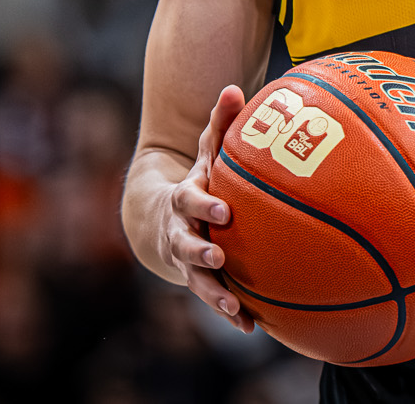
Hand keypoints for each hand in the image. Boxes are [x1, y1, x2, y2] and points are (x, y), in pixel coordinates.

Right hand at [157, 84, 255, 330]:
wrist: (162, 219)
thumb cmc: (198, 179)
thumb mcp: (206, 151)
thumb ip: (220, 123)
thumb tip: (235, 87)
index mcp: (184, 200)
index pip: (189, 200)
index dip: (203, 205)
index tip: (223, 211)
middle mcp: (181, 233)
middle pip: (186, 246)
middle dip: (200, 253)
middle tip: (219, 258)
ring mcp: (188, 261)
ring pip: (197, 281)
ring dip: (213, 295)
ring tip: (232, 308)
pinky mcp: (201, 281)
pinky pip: (214, 299)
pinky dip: (231, 313)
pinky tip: (251, 326)